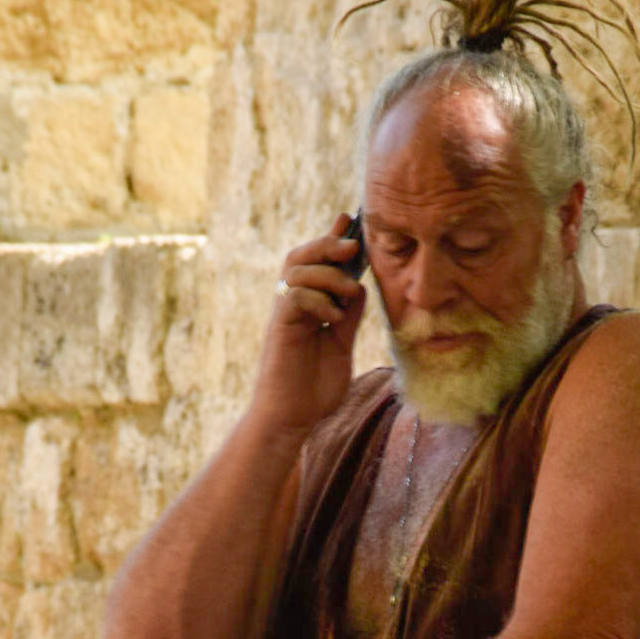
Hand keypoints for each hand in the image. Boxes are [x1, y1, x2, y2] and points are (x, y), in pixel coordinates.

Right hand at [250, 215, 367, 440]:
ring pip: (296, 270)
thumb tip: (359, 286)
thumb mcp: (341, 347)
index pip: (317, 263)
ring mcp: (285, 315)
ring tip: (349, 289)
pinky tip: (334, 316)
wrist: (292, 419)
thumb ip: (349, 317)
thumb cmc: (314, 389)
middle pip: (301, 256)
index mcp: (309, 306)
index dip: (331, 239)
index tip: (349, 219)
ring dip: (326, 272)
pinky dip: (318, 299)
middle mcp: (293, 305)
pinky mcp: (280, 328)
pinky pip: (294, 296)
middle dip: (326, 243)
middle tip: (352, 244)